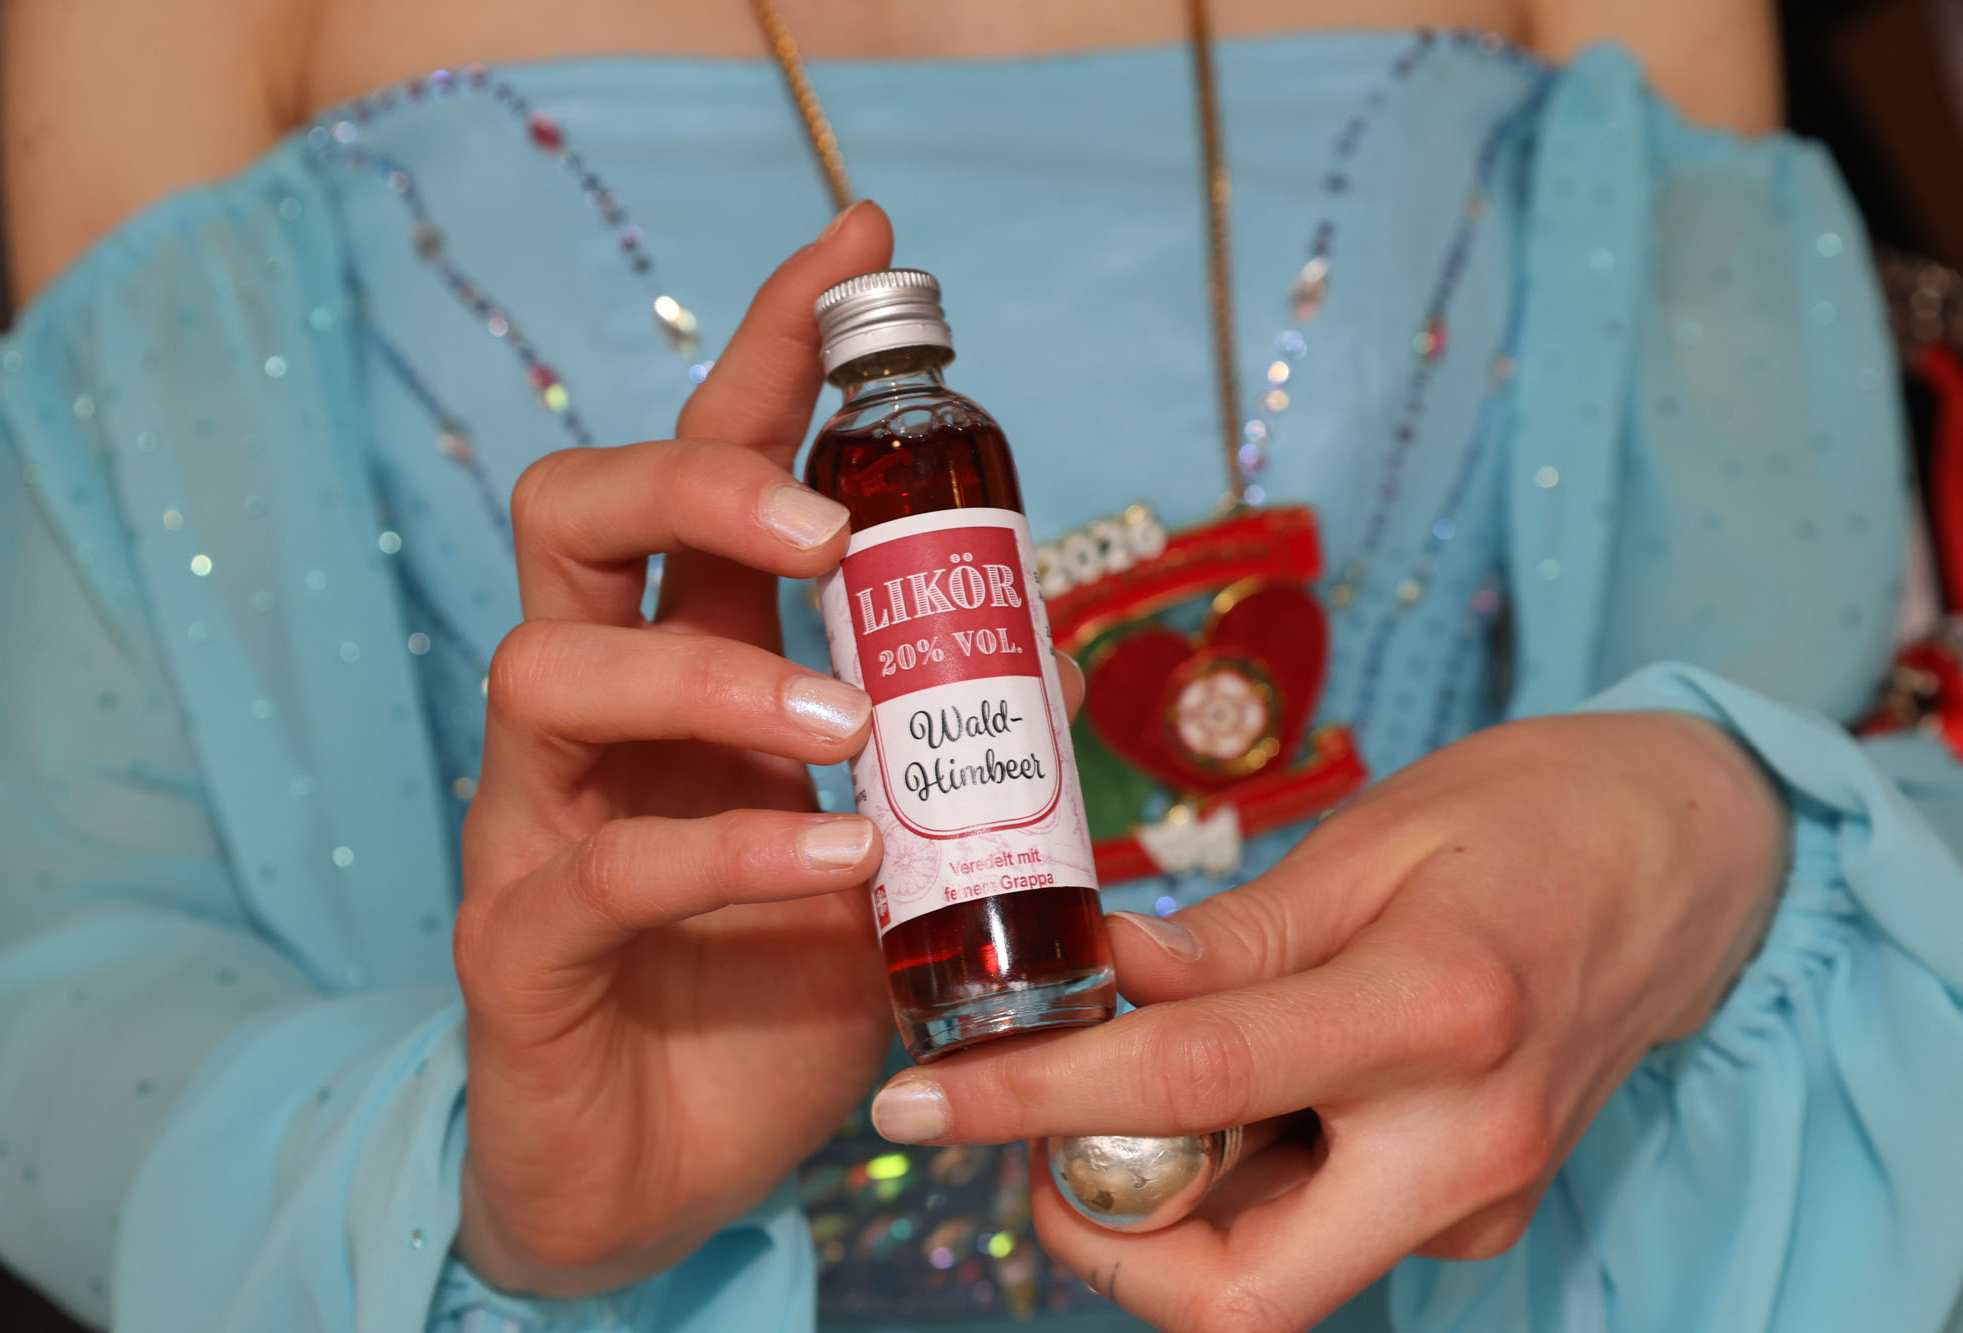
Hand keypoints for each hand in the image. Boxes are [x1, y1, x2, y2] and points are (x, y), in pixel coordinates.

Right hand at [452, 202, 899, 1296]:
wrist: (656, 1182)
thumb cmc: (764, 1002)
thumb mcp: (881, 860)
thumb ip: (938, 773)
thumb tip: (1057, 688)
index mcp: (686, 671)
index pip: (704, 470)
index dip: (772, 352)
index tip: (864, 253)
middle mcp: (596, 723)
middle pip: (570, 510)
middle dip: (700, 472)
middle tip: (830, 522)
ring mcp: (537, 827)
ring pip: (553, 669)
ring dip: (718, 675)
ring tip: (852, 726)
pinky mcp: (519, 949)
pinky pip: (602, 870)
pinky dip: (732, 855)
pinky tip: (838, 869)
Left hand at [867, 712, 1787, 1330]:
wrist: (1692, 859)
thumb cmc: (1533, 814)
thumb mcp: (1371, 840)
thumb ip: (1230, 935)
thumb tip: (1099, 979)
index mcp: (1436, 1016)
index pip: (1192, 1092)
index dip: (1033, 1105)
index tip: (917, 1105)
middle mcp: (1466, 1146)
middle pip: (1238, 1293)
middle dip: (1102, 1234)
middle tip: (1033, 1128)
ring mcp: (1480, 1199)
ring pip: (1272, 1276)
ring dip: (1163, 1208)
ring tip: (1122, 1081)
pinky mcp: (1477, 1210)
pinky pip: (1319, 1235)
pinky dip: (1238, 1184)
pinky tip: (1224, 1087)